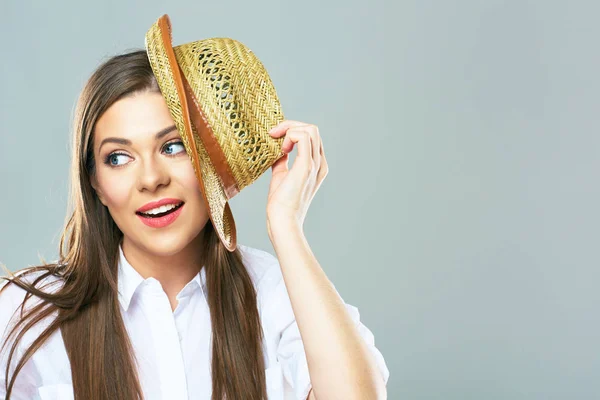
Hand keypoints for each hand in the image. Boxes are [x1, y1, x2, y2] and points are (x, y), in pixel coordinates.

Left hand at [266, 120, 328, 235]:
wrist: (282, 220)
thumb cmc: (281, 203)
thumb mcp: (281, 176)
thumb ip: (282, 161)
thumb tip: (277, 150)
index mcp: (317, 166)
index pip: (311, 136)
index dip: (292, 131)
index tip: (274, 137)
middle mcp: (320, 164)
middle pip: (312, 129)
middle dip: (290, 125)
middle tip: (272, 134)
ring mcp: (315, 164)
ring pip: (310, 129)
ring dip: (289, 128)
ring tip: (277, 142)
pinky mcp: (306, 166)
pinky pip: (303, 136)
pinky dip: (290, 135)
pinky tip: (281, 148)